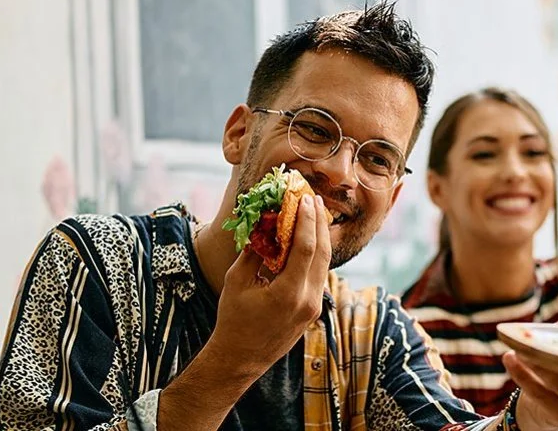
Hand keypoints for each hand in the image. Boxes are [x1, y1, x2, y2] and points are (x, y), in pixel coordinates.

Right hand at [209, 195, 331, 369]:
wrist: (241, 358)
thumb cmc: (233, 320)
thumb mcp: (236, 281)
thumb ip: (253, 251)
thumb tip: (265, 223)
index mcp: (288, 293)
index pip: (305, 248)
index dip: (306, 220)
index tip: (304, 198)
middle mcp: (308, 300)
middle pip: (322, 253)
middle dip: (319, 222)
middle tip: (313, 199)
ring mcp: (314, 306)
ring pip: (324, 264)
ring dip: (321, 237)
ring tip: (314, 213)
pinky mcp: (313, 309)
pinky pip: (319, 275)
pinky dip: (316, 254)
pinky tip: (310, 239)